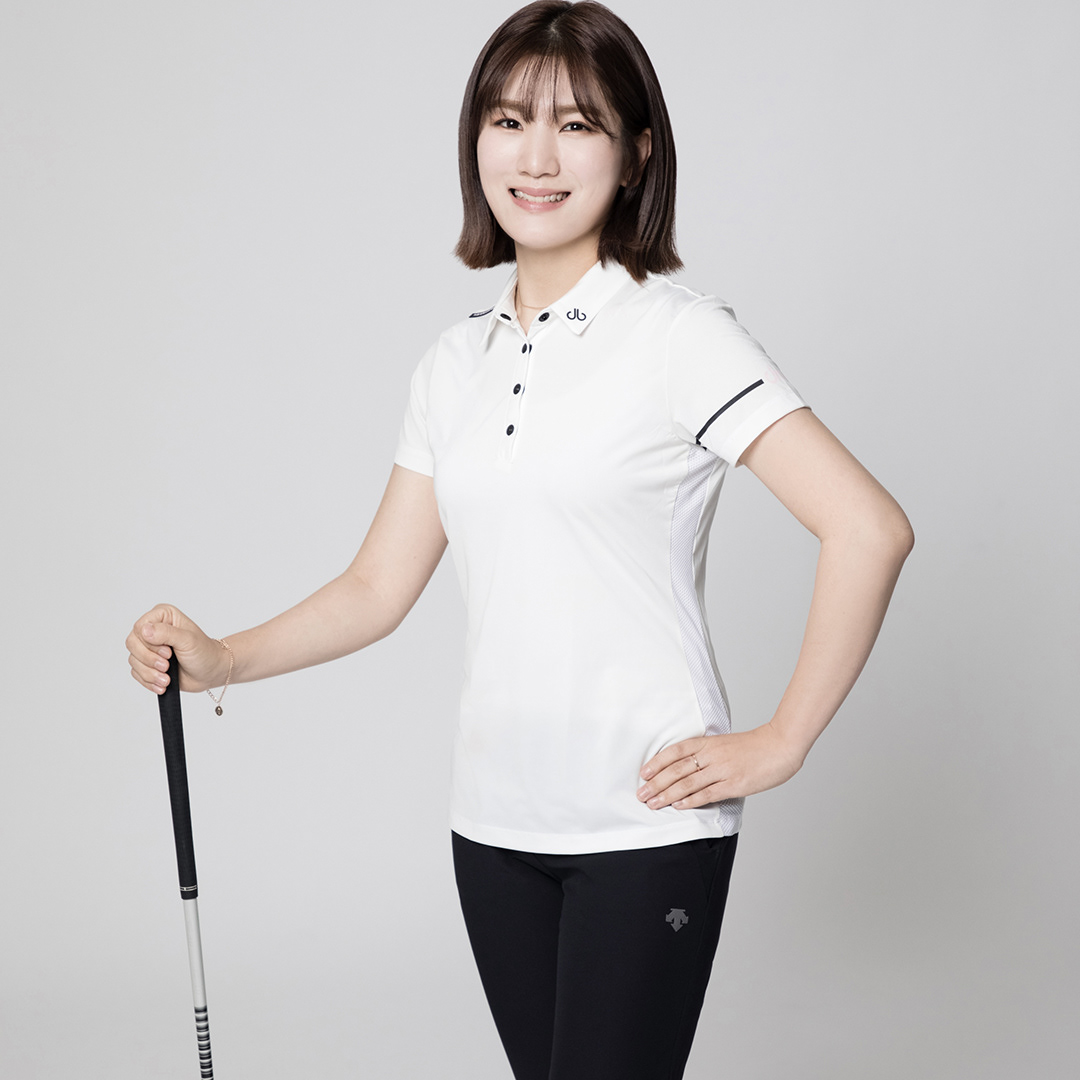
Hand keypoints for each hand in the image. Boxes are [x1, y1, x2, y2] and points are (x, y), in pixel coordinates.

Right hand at [126, 604, 229, 694]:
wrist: (210, 672)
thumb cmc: (204, 652)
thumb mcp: (188, 640)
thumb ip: (166, 633)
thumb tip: (144, 630)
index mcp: (163, 616)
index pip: (140, 627)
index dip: (150, 643)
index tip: (168, 652)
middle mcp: (153, 629)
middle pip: (132, 643)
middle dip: (149, 659)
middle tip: (167, 666)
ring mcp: (149, 647)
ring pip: (133, 660)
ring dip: (150, 673)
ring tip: (166, 678)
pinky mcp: (147, 663)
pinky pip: (136, 673)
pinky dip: (149, 681)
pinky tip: (162, 684)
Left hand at [636, 724, 804, 808]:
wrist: (780, 746)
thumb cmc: (754, 746)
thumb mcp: (725, 743)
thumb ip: (707, 753)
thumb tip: (688, 767)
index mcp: (708, 742)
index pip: (676, 751)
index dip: (658, 762)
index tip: (644, 773)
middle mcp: (712, 755)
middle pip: (677, 769)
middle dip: (657, 783)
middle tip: (641, 794)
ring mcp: (723, 770)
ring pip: (688, 783)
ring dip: (668, 795)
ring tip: (653, 803)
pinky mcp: (734, 784)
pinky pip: (707, 794)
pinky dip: (691, 801)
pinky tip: (678, 806)